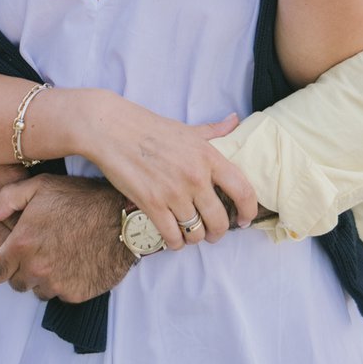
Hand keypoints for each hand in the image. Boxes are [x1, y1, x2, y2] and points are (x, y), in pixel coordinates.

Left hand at [0, 174, 134, 300]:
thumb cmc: (81, 198)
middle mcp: (36, 270)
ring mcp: (57, 285)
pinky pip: (61, 295)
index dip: (1, 263)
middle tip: (39, 251)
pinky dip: (65, 283)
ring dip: (44, 278)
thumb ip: (7, 199)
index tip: (13, 254)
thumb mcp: (41, 186)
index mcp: (22, 245)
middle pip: (17, 283)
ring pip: (39, 291)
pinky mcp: (76, 295)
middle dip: (23, 270)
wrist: (123, 218)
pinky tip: (76, 261)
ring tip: (60, 255)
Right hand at [74, 94, 256, 249]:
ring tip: (191, 234)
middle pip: (220, 220)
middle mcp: (195, 176)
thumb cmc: (151, 127)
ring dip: (195, 239)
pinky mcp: (152, 204)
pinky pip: (172, 237)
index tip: (245, 220)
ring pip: (196, 232)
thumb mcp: (188, 129)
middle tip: (213, 233)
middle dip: (219, 233)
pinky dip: (175, 243)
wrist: (113, 129)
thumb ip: (214, 130)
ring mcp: (174, 192)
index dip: (249, 211)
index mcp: (208, 156)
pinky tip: (173, 239)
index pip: (242, 189)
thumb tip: (235, 120)